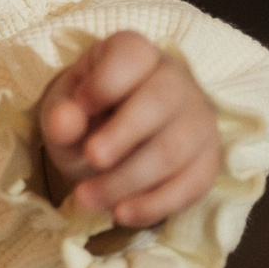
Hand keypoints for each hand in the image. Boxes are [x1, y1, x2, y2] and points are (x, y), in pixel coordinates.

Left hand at [38, 31, 220, 228]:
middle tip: (90, 159)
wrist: (110, 140)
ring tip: (86, 198)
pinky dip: (155, 204)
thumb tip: (64, 122)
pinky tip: (121, 213)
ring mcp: (197, 120)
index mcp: (133, 54)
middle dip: (124, 134)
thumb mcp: (63, 110)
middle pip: (161, 101)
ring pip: (175, 149)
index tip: (80, 105)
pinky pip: (192, 185)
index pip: (133, 54)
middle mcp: (174, 80)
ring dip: (128, 180)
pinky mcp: (208, 160)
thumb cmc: (85, 115)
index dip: (107, 81)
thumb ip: (61, 114)